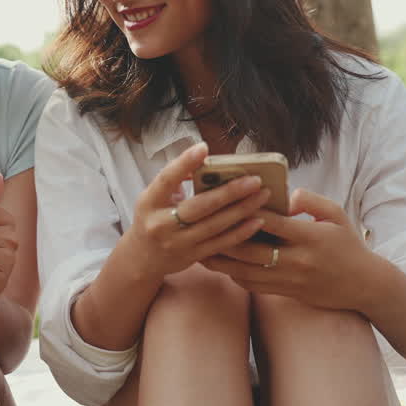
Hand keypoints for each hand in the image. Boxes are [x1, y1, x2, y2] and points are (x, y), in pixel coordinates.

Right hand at [121, 142, 273, 279]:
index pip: (167, 179)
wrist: (142, 258)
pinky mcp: (191, 257)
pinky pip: (221, 244)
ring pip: (215, 225)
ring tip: (263, 195)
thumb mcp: (153, 197)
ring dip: (242, 210)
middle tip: (255, 179)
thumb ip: (175, 180)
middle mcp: (161, 224)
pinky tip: (258, 220)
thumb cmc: (152, 218)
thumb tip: (204, 162)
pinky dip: (241, 232)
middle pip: (200, 206)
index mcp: (149, 202)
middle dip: (230, 192)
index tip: (204, 147)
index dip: (184, 163)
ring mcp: (177, 243)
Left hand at [199, 188, 379, 310]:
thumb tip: (286, 195)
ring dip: (222, 261)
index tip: (227, 199)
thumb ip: (311, 200)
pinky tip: (222, 264)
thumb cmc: (349, 244)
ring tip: (201, 247)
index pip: (272, 223)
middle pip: (251, 250)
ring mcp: (290, 280)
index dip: (248, 211)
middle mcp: (297, 261)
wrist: (364, 285)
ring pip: (247, 273)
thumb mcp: (337, 214)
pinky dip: (235, 275)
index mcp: (309, 237)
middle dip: (224, 238)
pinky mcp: (287, 293)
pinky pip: (254, 286)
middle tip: (202, 225)